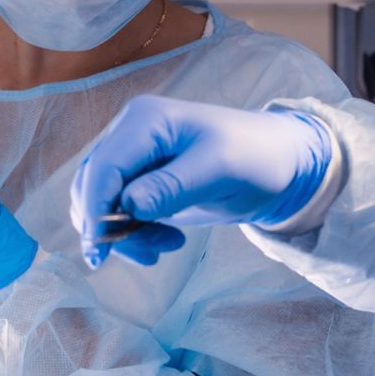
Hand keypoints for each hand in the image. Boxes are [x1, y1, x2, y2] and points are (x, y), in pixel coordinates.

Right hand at [70, 96, 333, 267]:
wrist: (280, 162)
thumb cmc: (255, 157)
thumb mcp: (219, 170)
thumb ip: (171, 187)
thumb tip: (128, 206)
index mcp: (146, 121)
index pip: (103, 167)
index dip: (95, 210)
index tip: (100, 252)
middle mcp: (131, 134)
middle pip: (94, 186)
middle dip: (112, 227)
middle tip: (152, 254)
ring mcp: (135, 157)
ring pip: (101, 202)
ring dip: (125, 234)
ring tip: (167, 246)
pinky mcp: (142, 179)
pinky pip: (118, 211)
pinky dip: (133, 233)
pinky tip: (164, 240)